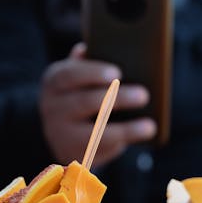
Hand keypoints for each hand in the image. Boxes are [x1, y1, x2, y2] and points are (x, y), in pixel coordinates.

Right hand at [39, 43, 156, 165]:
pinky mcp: (73, 153)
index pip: (70, 74)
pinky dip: (120, 142)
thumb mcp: (78, 78)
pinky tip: (140, 136)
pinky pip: (98, 150)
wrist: (60, 133)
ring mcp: (60, 133)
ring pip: (93, 132)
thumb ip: (87, 64)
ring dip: (125, 129)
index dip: (94, 73)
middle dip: (116, 98)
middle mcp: (51, 107)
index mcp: (55, 81)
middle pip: (84, 101)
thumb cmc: (78, 95)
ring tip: (149, 126)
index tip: (117, 73)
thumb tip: (90, 48)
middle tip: (144, 95)